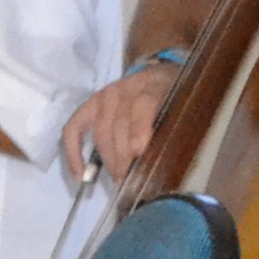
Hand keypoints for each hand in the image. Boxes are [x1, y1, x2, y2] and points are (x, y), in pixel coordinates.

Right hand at [60, 60, 178, 183]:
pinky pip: (74, 129)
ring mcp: (105, 96)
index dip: (140, 129)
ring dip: (109, 161)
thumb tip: (167, 161)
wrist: (159, 78)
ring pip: (101, 134)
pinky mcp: (90, 105)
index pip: (143, 104)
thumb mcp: (185, 107)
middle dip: (124, 157)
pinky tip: (80, 174)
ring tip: (119, 180)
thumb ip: (177, 127)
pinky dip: (74, 153)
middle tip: (132, 180)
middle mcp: (126, 87)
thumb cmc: (176, 100)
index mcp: (154, 84)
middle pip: (119, 125)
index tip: (139, 153)